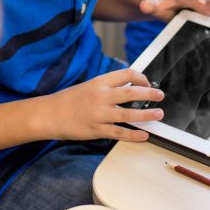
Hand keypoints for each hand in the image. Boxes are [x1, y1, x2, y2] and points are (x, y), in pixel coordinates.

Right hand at [46, 69, 164, 141]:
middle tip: (160, 96)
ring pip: (128, 114)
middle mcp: (101, 96)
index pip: (126, 74)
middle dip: (149, 93)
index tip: (148, 83)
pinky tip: (144, 135)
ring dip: (146, 115)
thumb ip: (108, 87)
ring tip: (159, 115)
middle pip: (131, 92)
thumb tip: (130, 87)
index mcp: (99, 82)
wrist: (49, 114)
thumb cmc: (70, 99)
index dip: (141, 77)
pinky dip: (134, 135)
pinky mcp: (96, 130)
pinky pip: (119, 133)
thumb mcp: (89, 86)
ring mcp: (99, 114)